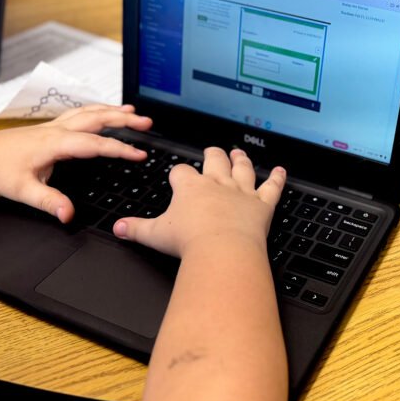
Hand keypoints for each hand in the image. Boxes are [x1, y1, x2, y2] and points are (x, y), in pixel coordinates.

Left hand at [0, 104, 151, 222]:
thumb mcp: (23, 191)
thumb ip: (49, 202)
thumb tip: (69, 214)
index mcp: (55, 144)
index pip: (96, 144)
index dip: (121, 149)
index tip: (140, 155)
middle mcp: (56, 130)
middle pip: (97, 118)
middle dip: (124, 120)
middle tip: (147, 123)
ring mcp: (53, 126)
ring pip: (89, 112)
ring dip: (113, 111)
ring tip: (133, 113)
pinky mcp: (49, 127)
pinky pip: (80, 113)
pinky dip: (97, 110)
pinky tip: (103, 113)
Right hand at [113, 147, 285, 257]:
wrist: (222, 250)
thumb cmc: (190, 242)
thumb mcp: (154, 235)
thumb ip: (136, 229)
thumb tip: (118, 228)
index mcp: (190, 188)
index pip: (181, 172)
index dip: (179, 173)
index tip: (178, 175)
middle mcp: (217, 184)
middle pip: (215, 160)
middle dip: (213, 154)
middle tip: (213, 151)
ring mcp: (241, 192)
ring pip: (243, 168)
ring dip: (241, 160)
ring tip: (239, 153)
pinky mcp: (262, 204)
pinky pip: (272, 187)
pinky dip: (278, 179)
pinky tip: (281, 171)